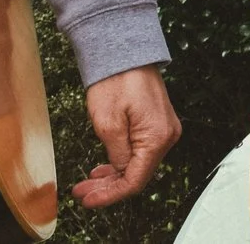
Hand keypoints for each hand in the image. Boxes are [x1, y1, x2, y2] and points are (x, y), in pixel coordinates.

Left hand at [73, 65, 180, 207]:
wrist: (124, 50)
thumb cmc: (115, 79)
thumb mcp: (107, 123)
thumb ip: (115, 154)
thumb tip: (119, 170)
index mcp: (157, 138)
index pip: (134, 181)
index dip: (110, 195)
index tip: (88, 200)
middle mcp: (167, 136)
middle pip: (137, 174)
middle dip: (108, 187)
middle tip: (82, 191)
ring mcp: (164, 128)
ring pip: (138, 164)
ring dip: (114, 175)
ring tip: (89, 180)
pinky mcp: (157, 122)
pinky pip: (141, 150)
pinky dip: (122, 161)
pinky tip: (105, 166)